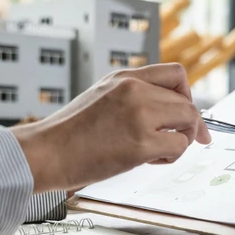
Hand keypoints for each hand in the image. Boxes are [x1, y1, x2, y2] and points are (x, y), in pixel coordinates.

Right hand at [11, 63, 210, 192]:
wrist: (45, 152)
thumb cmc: (70, 133)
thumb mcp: (102, 96)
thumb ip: (134, 97)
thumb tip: (169, 111)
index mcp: (125, 77)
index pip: (177, 74)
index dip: (187, 95)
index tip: (185, 115)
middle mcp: (135, 90)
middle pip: (187, 102)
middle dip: (188, 126)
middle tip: (175, 142)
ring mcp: (139, 115)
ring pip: (189, 122)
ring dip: (181, 141)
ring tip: (157, 151)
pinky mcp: (141, 143)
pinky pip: (179, 147)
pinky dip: (171, 157)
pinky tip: (150, 161)